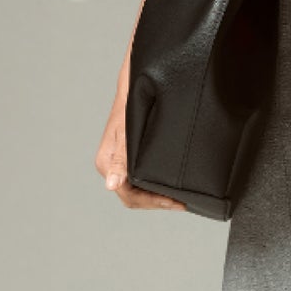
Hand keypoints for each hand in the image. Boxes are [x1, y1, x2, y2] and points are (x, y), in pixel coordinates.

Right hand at [95, 82, 185, 210]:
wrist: (133, 87)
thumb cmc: (129, 107)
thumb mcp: (126, 134)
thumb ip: (120, 160)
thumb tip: (112, 185)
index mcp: (107, 164)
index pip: (129, 196)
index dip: (153, 203)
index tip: (175, 202)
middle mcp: (112, 167)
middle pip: (134, 198)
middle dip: (157, 203)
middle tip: (183, 203)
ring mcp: (120, 165)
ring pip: (138, 191)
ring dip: (158, 197)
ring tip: (181, 197)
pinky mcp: (129, 159)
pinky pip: (141, 181)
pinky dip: (156, 187)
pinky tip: (172, 187)